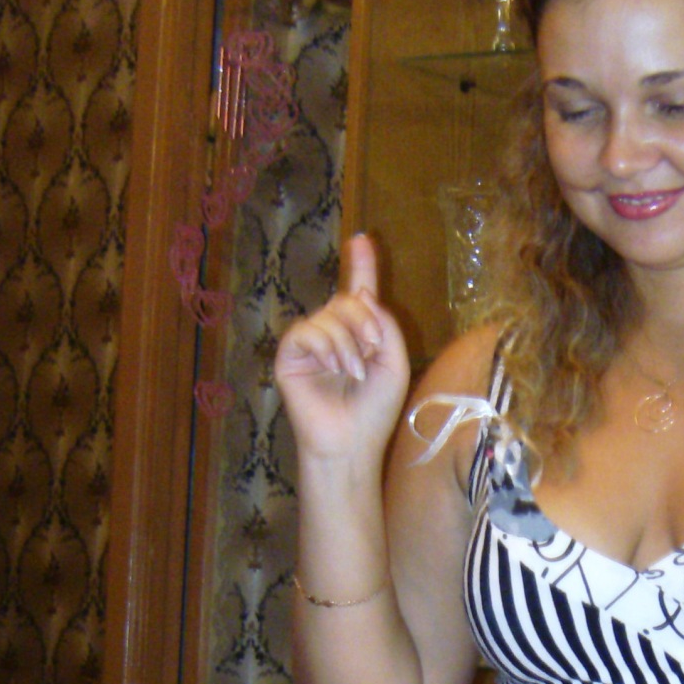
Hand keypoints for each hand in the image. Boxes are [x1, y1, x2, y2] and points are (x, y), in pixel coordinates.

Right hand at [274, 234, 410, 467]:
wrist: (350, 443)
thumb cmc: (375, 411)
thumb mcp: (394, 361)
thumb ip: (384, 323)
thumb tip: (360, 294)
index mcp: (359, 336)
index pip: (358, 295)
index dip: (361, 266)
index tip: (362, 239)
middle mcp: (333, 335)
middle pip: (347, 300)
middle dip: (364, 318)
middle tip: (374, 347)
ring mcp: (310, 344)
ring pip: (329, 314)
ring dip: (349, 341)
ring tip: (356, 373)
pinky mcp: (289, 355)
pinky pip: (306, 330)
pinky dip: (326, 346)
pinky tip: (336, 369)